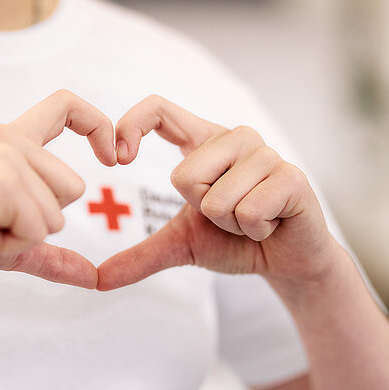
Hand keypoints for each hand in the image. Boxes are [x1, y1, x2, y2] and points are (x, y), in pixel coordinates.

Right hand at [0, 90, 115, 289]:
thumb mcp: (13, 242)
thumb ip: (52, 252)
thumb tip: (94, 278)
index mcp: (8, 141)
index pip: (64, 106)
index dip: (97, 124)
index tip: (114, 158)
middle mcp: (7, 139)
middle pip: (74, 187)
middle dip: (42, 221)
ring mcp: (5, 156)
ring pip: (60, 210)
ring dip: (26, 235)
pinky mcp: (2, 180)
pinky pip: (41, 228)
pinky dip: (14, 245)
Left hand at [98, 96, 339, 291]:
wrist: (286, 262)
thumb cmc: (234, 241)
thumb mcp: (180, 245)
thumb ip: (140, 256)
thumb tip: (96, 280)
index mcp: (203, 142)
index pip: (159, 109)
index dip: (132, 126)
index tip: (119, 159)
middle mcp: (234, 138)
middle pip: (183, 175)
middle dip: (201, 212)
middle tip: (228, 216)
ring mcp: (266, 153)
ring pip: (216, 199)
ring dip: (230, 225)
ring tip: (251, 220)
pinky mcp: (292, 176)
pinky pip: (248, 211)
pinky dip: (254, 231)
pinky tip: (271, 224)